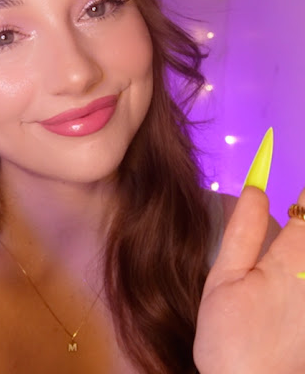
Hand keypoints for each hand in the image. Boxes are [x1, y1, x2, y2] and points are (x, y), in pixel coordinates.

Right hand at [194, 187, 304, 372]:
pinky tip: (286, 275)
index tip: (298, 185)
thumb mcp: (224, 279)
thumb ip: (242, 231)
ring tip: (282, 250)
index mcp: (291, 261)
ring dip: (300, 238)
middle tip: (295, 209)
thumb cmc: (230, 335)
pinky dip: (300, 262)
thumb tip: (255, 188)